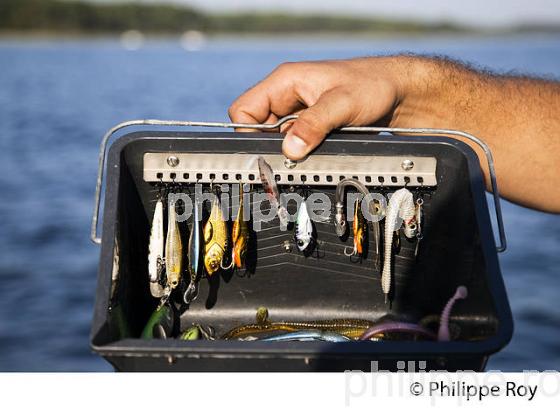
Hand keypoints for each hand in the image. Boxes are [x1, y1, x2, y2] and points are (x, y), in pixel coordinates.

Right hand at [228, 58, 413, 159]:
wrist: (399, 93)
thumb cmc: (374, 85)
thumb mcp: (342, 104)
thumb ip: (314, 125)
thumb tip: (290, 150)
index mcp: (285, 82)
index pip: (244, 109)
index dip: (248, 132)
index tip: (265, 150)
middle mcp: (288, 98)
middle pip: (258, 129)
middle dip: (271, 146)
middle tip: (291, 157)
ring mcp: (299, 114)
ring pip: (277, 140)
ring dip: (290, 151)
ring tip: (313, 151)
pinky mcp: (311, 127)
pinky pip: (296, 145)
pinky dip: (304, 153)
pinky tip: (320, 152)